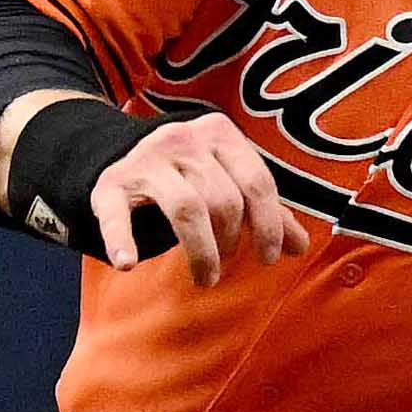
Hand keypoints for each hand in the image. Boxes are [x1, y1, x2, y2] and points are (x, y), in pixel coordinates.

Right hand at [85, 111, 307, 286]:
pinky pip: (117, 213)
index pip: (257, 182)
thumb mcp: (227, 179)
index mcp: (219, 133)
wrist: (119, 152)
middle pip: (223, 199)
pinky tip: (127, 264)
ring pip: (186, 208)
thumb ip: (263, 209)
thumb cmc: (187, 173)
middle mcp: (183, 139)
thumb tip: (301, 246)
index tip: (267, 258)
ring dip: (200, 251)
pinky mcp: (110, 183)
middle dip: (230, 241)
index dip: (268, 225)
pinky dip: (121, 239)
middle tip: (224, 267)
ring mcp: (145, 159)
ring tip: (205, 277)